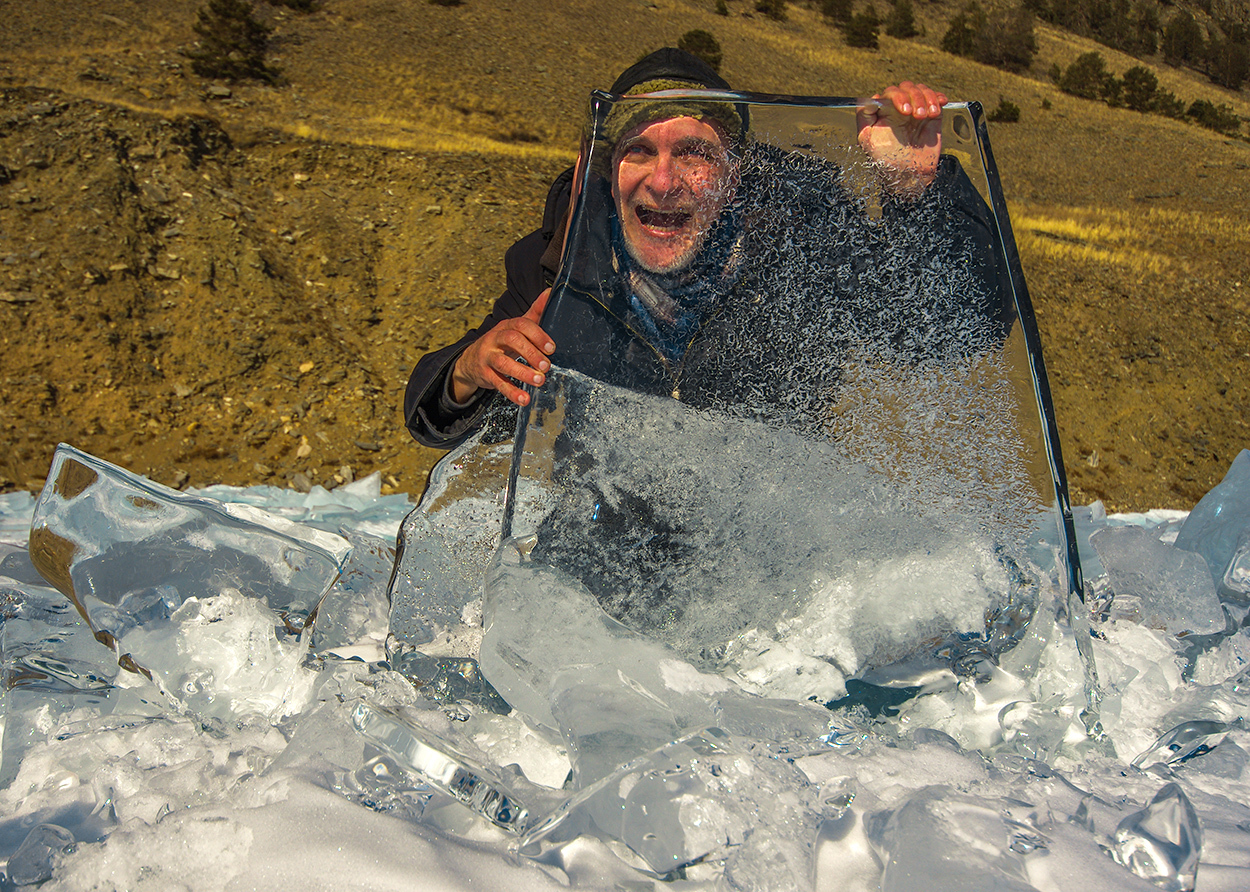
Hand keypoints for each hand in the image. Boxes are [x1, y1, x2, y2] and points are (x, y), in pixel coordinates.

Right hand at [451, 288, 554, 406]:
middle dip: (530, 352)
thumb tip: (551, 292)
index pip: (521, 324)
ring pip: (503, 363)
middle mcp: (495, 338)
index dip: (537, 335)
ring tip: (539, 381)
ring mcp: (488, 357)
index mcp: (506, 326)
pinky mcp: (484, 374)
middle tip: (547, 365)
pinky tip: (524, 399)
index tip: (552, 348)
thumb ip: (534, 313)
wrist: (471, 360)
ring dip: (522, 373)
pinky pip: (497, 383)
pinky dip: (511, 392)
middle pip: (511, 340)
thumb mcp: (516, 327)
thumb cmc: (501, 342)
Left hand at [857, 81, 946, 197]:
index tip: (904, 111)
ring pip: (921, 90)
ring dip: (926, 99)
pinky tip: (937, 108)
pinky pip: (936, 98)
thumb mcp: (867, 139)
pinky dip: (938, 98)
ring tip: (926, 116)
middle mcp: (898, 108)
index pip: (890, 93)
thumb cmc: (886, 160)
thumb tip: (870, 98)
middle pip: (906, 87)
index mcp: (883, 112)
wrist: (909, 176)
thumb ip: (864, 116)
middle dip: (913, 98)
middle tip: (916, 115)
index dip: (897, 97)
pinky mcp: (931, 115)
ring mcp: (915, 110)